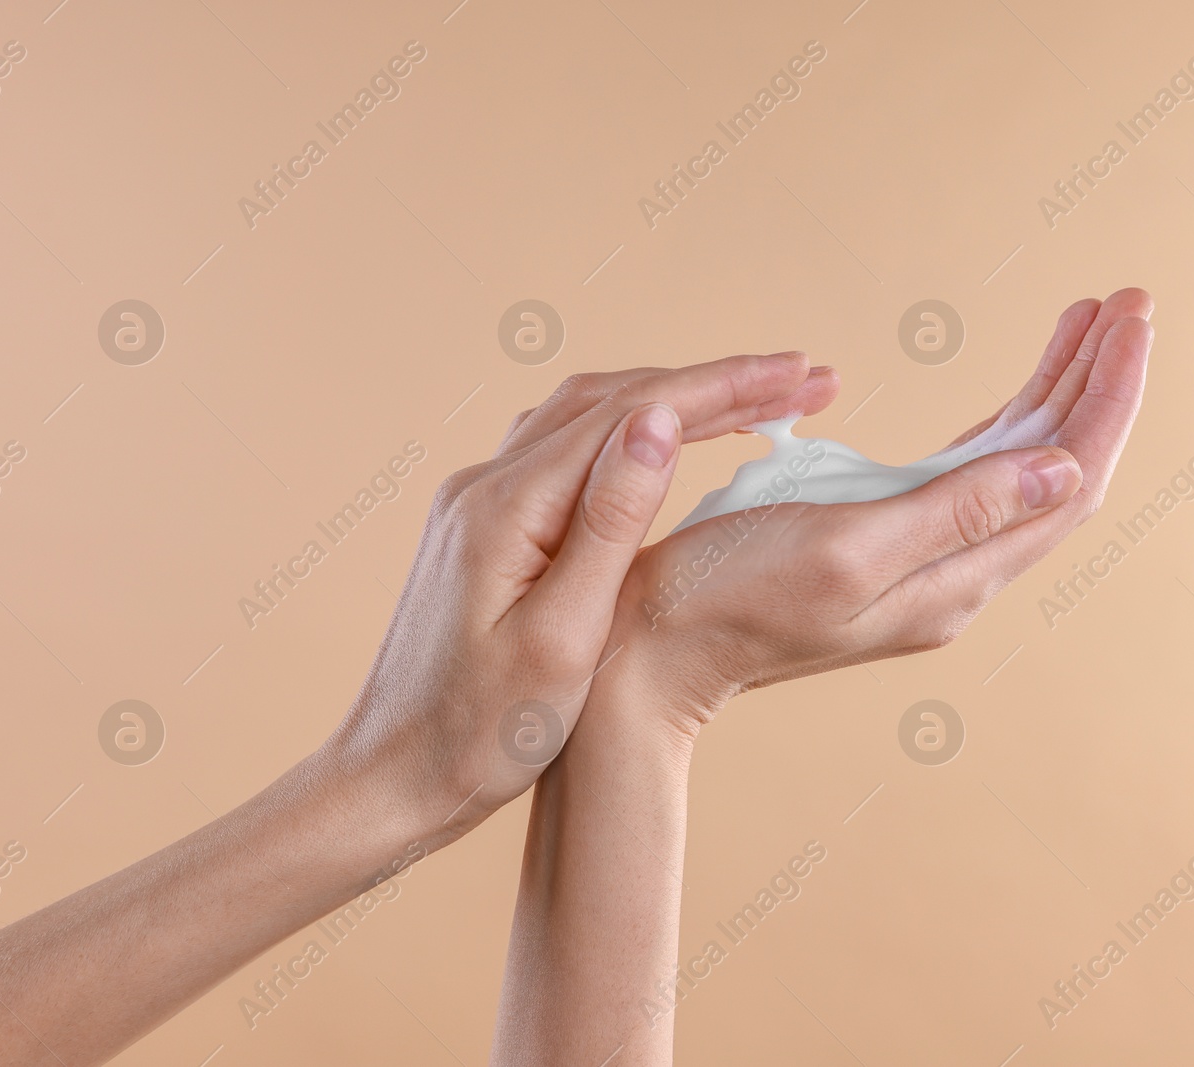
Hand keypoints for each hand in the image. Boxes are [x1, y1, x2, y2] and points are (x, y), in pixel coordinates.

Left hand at [322, 352, 840, 845]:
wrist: (390, 779)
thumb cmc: (477, 734)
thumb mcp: (561, 638)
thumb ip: (610, 523)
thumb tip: (657, 421)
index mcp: (506, 507)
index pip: (633, 412)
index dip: (726, 386)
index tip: (800, 373)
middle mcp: (485, 485)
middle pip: (615, 399)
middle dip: (716, 383)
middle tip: (803, 378)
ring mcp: (479, 502)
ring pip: (590, 417)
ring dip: (675, 398)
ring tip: (757, 400)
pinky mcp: (483, 528)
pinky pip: (567, 450)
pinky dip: (631, 432)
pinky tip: (667, 442)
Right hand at [608, 288, 1153, 722]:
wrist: (652, 653)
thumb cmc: (729, 597)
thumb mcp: (846, 550)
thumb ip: (958, 510)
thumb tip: (1062, 468)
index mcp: (955, 576)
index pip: (1071, 478)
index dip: (1108, 396)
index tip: (1131, 318)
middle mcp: (955, 574)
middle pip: (1058, 468)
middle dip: (1096, 381)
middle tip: (1126, 300)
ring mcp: (925, 563)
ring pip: (1020, 469)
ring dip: (1057, 394)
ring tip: (1087, 322)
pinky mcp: (887, 548)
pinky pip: (972, 478)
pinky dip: (1003, 423)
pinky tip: (1015, 394)